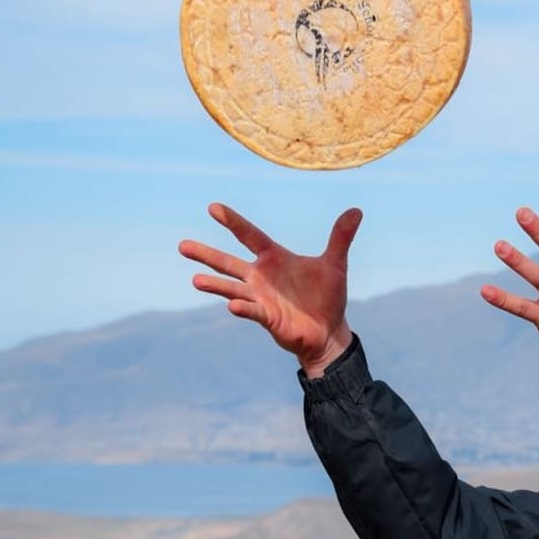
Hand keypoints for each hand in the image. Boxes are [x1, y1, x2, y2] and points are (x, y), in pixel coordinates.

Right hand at [178, 203, 361, 376]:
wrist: (329, 330)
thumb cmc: (327, 297)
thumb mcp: (335, 264)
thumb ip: (340, 238)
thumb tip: (356, 211)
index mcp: (274, 258)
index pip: (250, 235)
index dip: (233, 222)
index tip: (213, 207)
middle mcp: (261, 277)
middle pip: (229, 262)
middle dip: (207, 255)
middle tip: (182, 246)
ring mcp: (261, 298)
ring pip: (232, 288)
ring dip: (215, 284)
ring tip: (195, 280)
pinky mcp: (267, 318)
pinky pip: (252, 311)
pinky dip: (243, 308)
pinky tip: (232, 305)